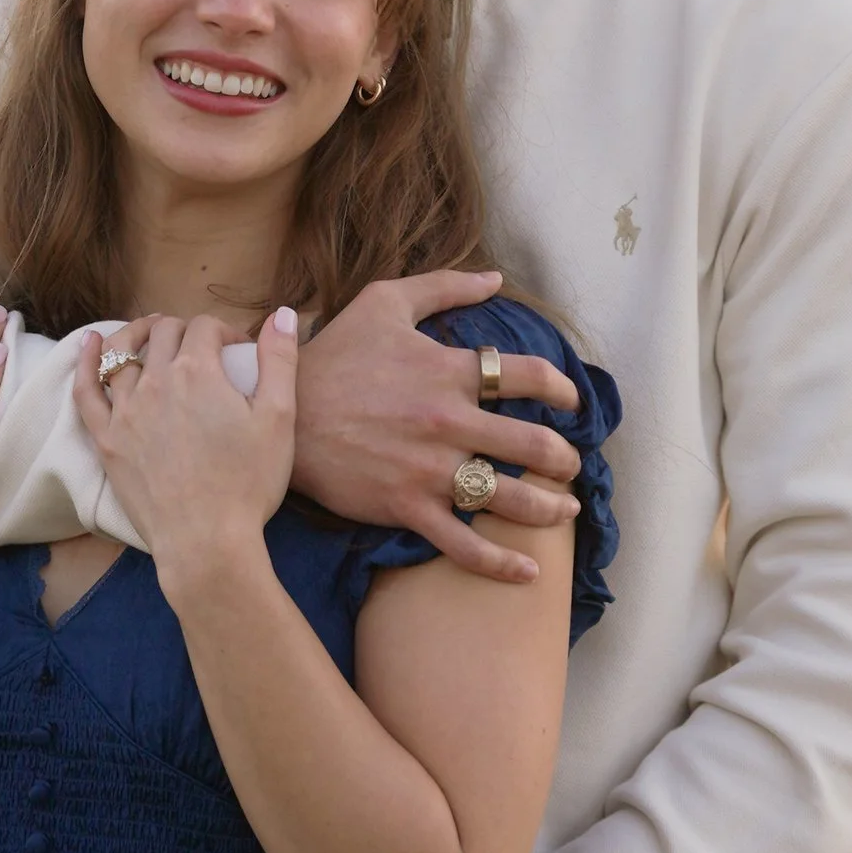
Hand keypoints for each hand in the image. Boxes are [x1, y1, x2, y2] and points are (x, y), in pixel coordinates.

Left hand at [73, 309, 296, 580]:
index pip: (206, 327)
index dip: (225, 332)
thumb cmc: (248, 483)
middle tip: (199, 345)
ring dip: (138, 334)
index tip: (238, 351)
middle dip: (184, 329)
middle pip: (163, 332)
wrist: (206, 541)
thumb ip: (280, 360)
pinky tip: (89, 344)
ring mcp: (125, 410)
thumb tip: (283, 313)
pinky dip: (85, 361)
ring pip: (121, 352)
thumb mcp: (279, 418)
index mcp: (199, 370)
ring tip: (149, 333)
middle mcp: (156, 380)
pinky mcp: (106, 439)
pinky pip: (86, 390)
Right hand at [293, 271, 579, 585]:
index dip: (564, 391)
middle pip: (533, 445)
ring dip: (549, 509)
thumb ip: (443, 286)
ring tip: (564, 511)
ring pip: (509, 498)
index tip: (571, 404)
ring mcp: (430, 469)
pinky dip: (501, 565)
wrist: (280, 413)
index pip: (530, 377)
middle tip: (570, 464)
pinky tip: (529, 573)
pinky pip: (463, 544)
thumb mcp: (384, 303)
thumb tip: (495, 279)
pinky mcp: (407, 507)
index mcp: (449, 371)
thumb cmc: (332, 356)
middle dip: (564, 458)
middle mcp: (448, 422)